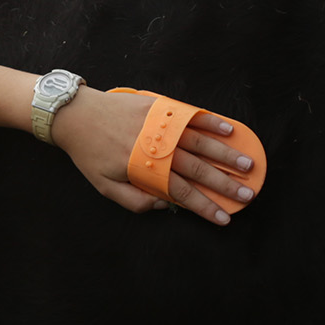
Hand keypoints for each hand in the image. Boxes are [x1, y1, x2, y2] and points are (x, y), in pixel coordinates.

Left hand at [48, 87, 260, 225]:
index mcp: (146, 169)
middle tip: (248, 193)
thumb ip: (134, 200)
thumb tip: (163, 205)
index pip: (183, 192)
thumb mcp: (105, 186)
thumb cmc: (90, 153)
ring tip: (247, 164)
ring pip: (201, 142)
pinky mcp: (159, 106)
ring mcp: (161, 124)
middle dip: (225, 184)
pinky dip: (211, 121)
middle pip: (199, 169)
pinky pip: (190, 114)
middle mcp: (158, 147)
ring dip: (226, 155)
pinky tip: (230, 129)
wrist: (75, 114)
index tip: (224, 218)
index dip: (205, 207)